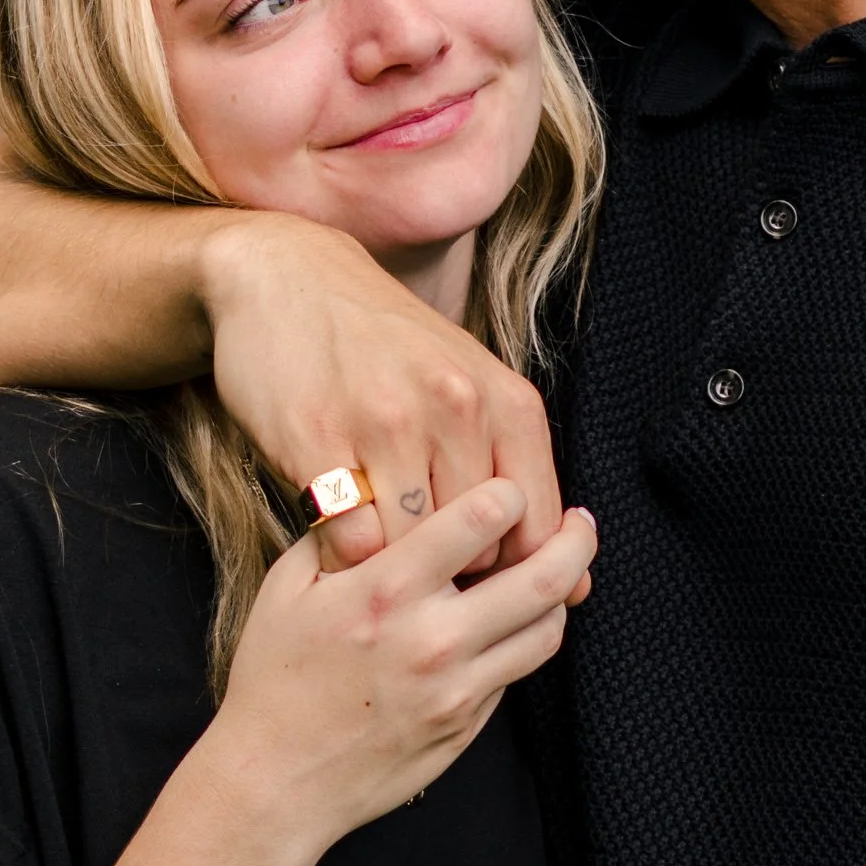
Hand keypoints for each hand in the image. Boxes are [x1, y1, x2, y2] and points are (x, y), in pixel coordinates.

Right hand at [202, 214, 567, 567]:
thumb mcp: (469, 387)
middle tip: (416, 559)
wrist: (287, 277)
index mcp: (506, 399)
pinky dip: (344, 554)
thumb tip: (578, 588)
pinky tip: (335, 531)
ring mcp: (386, 421)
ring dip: (393, 564)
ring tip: (375, 543)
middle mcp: (456, 406)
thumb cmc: (386, 346)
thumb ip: (518, 475)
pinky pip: (349, 539)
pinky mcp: (317, 439)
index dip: (510, 570)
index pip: (537, 529)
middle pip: (477, 549)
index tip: (476, 570)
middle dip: (450, 570)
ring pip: (413, 550)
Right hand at [204, 478, 596, 851]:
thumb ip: (341, 535)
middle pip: (544, 577)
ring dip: (562, 594)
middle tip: (580, 522)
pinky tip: (511, 622)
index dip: (509, 492)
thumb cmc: (273, 680)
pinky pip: (516, 671)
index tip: (509, 488)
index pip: (482, 518)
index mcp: (385, 590)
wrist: (275, 780)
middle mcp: (432, 637)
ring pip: (548, 629)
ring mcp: (457, 688)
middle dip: (575, 539)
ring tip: (558, 572)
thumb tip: (383, 494)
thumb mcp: (287, 588)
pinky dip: (526, 639)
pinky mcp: (467, 725)